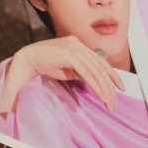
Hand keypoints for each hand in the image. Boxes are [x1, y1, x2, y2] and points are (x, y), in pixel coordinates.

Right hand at [0, 36, 123, 114]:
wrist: (27, 60)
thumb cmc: (45, 65)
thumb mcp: (67, 69)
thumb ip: (81, 71)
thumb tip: (94, 81)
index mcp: (78, 44)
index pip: (100, 60)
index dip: (112, 74)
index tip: (120, 88)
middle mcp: (77, 43)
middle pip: (100, 66)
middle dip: (110, 86)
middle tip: (115, 102)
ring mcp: (74, 47)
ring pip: (96, 71)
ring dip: (105, 89)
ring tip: (109, 103)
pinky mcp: (69, 54)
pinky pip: (87, 73)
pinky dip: (96, 86)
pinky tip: (101, 96)